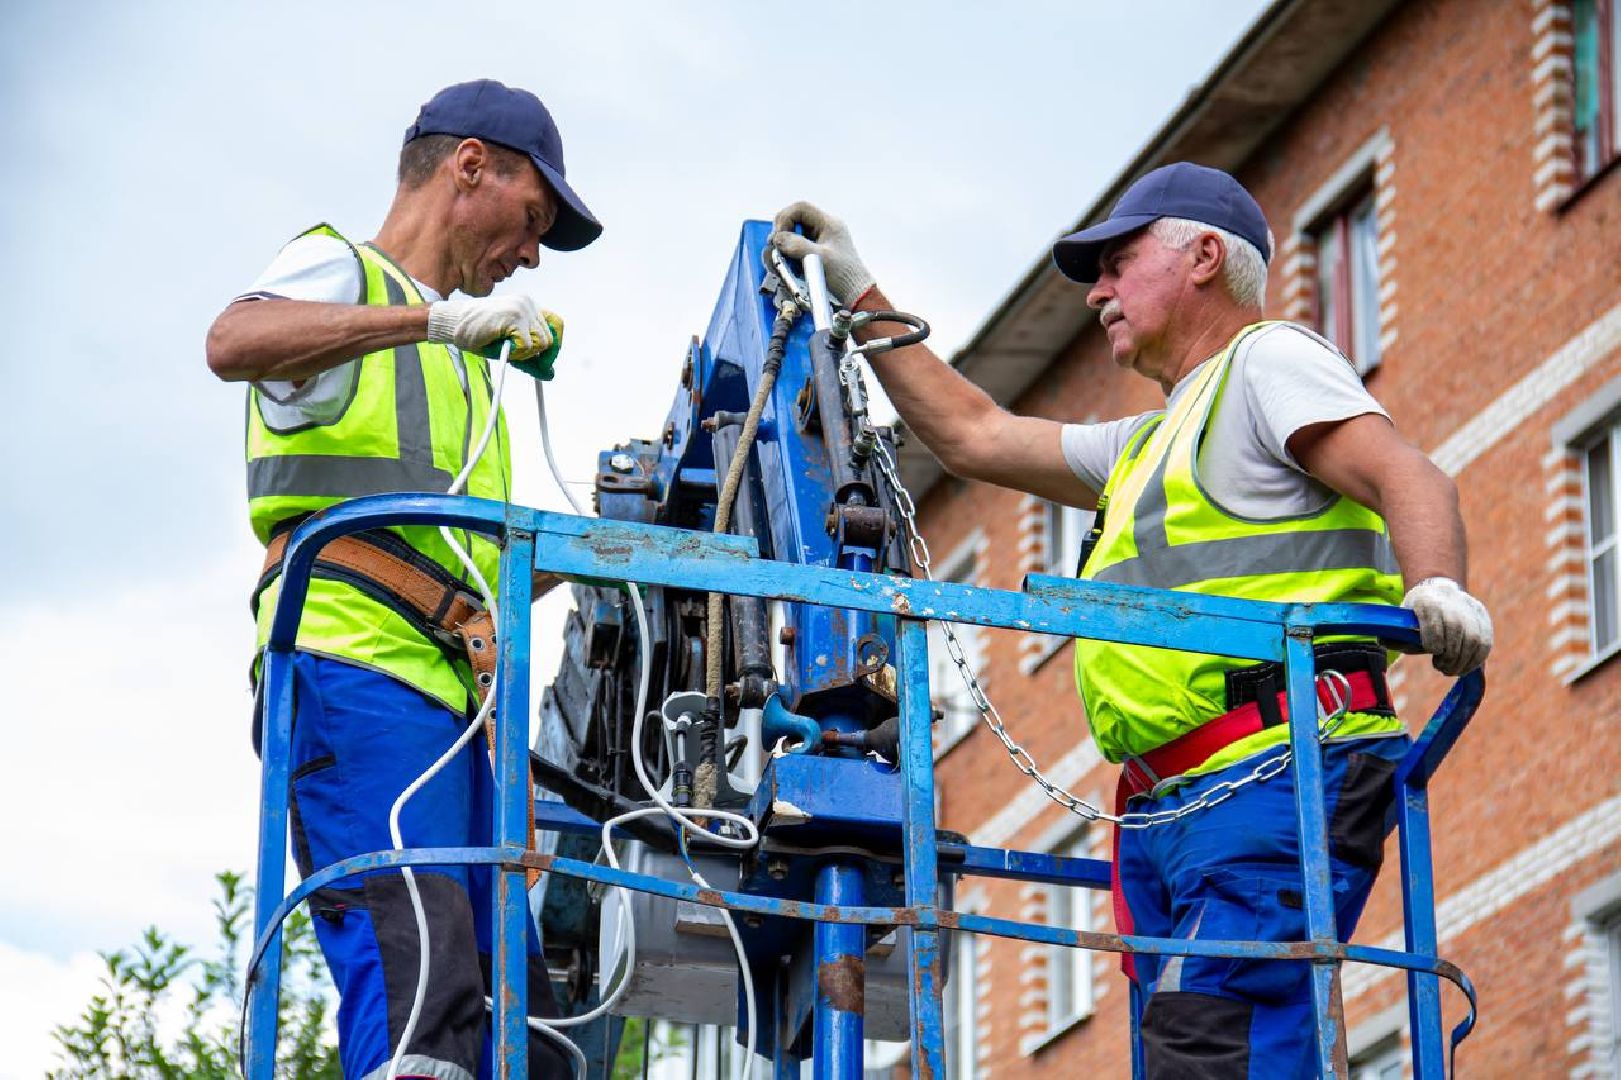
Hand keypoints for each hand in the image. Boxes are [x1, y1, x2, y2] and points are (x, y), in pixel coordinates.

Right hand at [427, 294, 553, 361]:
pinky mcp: (514, 317)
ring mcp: (522, 309)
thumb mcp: (509, 346)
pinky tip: (500, 346)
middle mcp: (527, 304)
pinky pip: (527, 346)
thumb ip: (530, 356)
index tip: (547, 362)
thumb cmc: (476, 333)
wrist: (452, 322)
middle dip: (539, 355)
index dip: (555, 345)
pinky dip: (516, 353)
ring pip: (542, 343)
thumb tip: (550, 374)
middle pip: (551, 338)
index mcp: (527, 306)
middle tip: (520, 359)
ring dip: (525, 354)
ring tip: (505, 349)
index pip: (556, 324)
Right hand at [768, 201, 875, 305]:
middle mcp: (823, 229)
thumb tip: (777, 238)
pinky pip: (795, 249)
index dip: (785, 218)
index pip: (800, 209)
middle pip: (793, 220)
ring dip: (782, 247)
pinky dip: (787, 257)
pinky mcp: (814, 253)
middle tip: (775, 249)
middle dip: (781, 234)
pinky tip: (785, 268)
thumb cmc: (845, 277)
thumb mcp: (820, 259)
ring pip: (792, 235)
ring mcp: (819, 241)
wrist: (856, 294)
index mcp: (828, 224)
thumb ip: (798, 246)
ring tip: (778, 262)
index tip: (778, 237)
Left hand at [1402, 578, 1492, 674]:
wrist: (1438, 590)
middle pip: (1456, 637)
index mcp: (1427, 603)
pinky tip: (1466, 666)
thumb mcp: (1404, 622)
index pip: (1435, 630)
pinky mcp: (1482, 617)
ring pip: (1474, 641)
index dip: (1434, 646)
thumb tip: (1382, 642)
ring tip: (1452, 669)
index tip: (1433, 652)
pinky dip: (1477, 659)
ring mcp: (1469, 610)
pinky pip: (1485, 642)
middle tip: (1443, 668)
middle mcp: (1451, 605)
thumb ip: (1396, 637)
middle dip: (1450, 658)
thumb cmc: (1417, 614)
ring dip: (1464, 662)